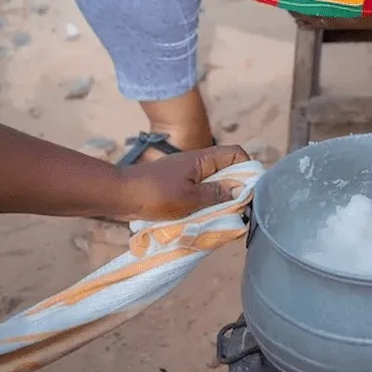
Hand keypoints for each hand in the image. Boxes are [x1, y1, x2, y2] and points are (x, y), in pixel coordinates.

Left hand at [114, 144, 250, 221]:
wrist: (120, 195)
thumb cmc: (155, 194)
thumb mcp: (190, 198)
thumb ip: (216, 195)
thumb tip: (238, 192)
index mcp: (203, 159)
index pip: (235, 152)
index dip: (247, 167)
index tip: (250, 190)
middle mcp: (197, 163)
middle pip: (226, 169)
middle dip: (235, 188)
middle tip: (239, 210)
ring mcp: (186, 174)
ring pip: (212, 183)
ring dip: (219, 199)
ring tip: (222, 218)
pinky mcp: (176, 186)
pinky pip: (198, 191)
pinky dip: (204, 203)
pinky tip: (203, 219)